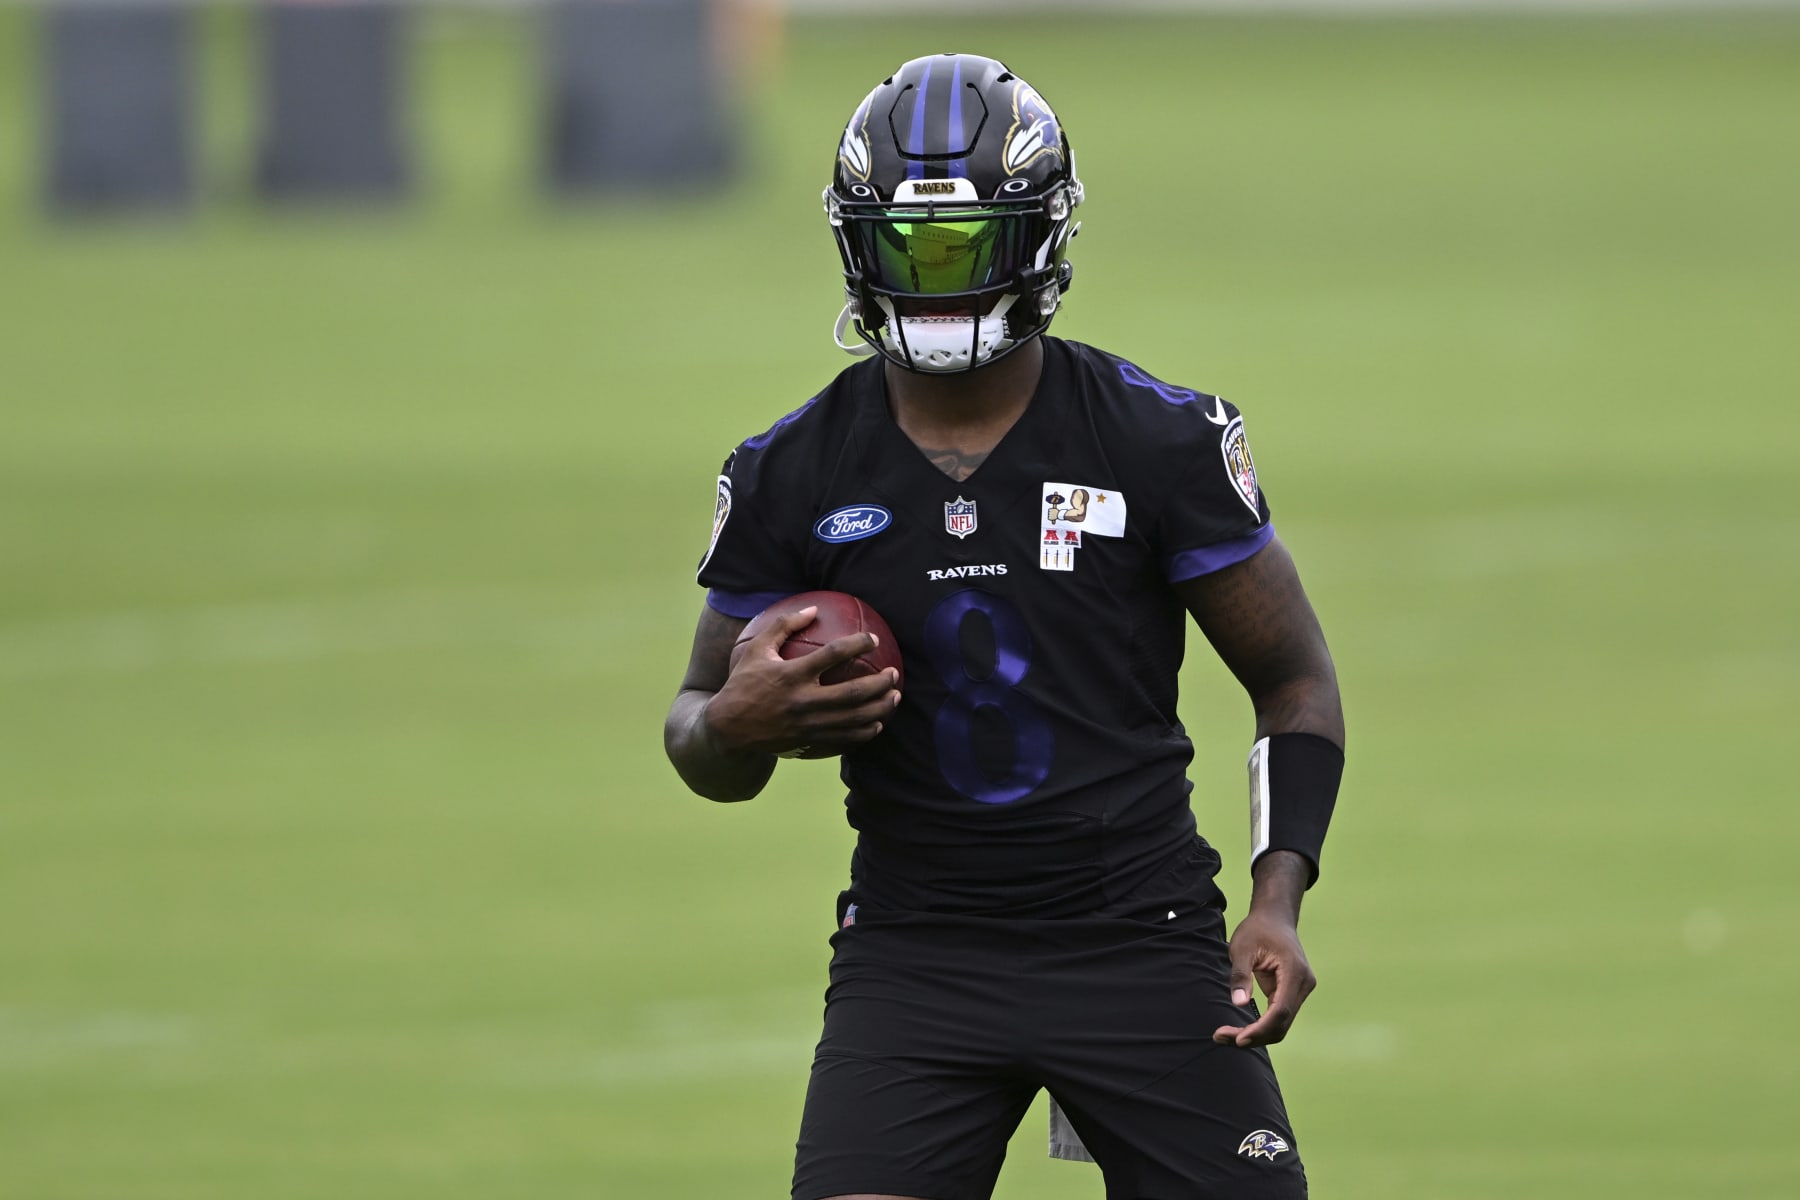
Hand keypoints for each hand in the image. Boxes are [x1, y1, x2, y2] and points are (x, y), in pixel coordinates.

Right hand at [705, 606, 901, 757]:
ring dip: (880, 708)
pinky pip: (845, 738)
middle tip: (894, 674)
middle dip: (880, 683)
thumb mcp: (756, 649)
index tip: (873, 638)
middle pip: (853, 693)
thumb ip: (784, 625)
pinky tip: (877, 723)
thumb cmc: (743, 683)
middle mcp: (803, 700)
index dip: (858, 643)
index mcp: (792, 674)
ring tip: (895, 697)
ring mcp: (808, 724)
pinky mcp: (809, 740)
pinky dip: (866, 732)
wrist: (728, 728)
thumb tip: (813, 608)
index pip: (833, 654)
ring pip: (854, 719)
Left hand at [1211, 908, 1316, 1047]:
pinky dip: (1260, 1026)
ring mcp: (1300, 990)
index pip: (1281, 1010)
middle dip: (1254, 1036)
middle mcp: (1303, 984)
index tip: (1238, 1038)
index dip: (1260, 1029)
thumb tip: (1239, 1004)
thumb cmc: (1257, 929)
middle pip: (1281, 1023)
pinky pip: (1278, 1016)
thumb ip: (1240, 976)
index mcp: (1294, 972)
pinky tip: (1238, 1030)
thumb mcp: (1241, 948)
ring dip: (1256, 1035)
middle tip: (1221, 1037)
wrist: (1275, 918)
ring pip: (1281, 1024)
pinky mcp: (1292, 993)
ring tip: (1225, 1036)